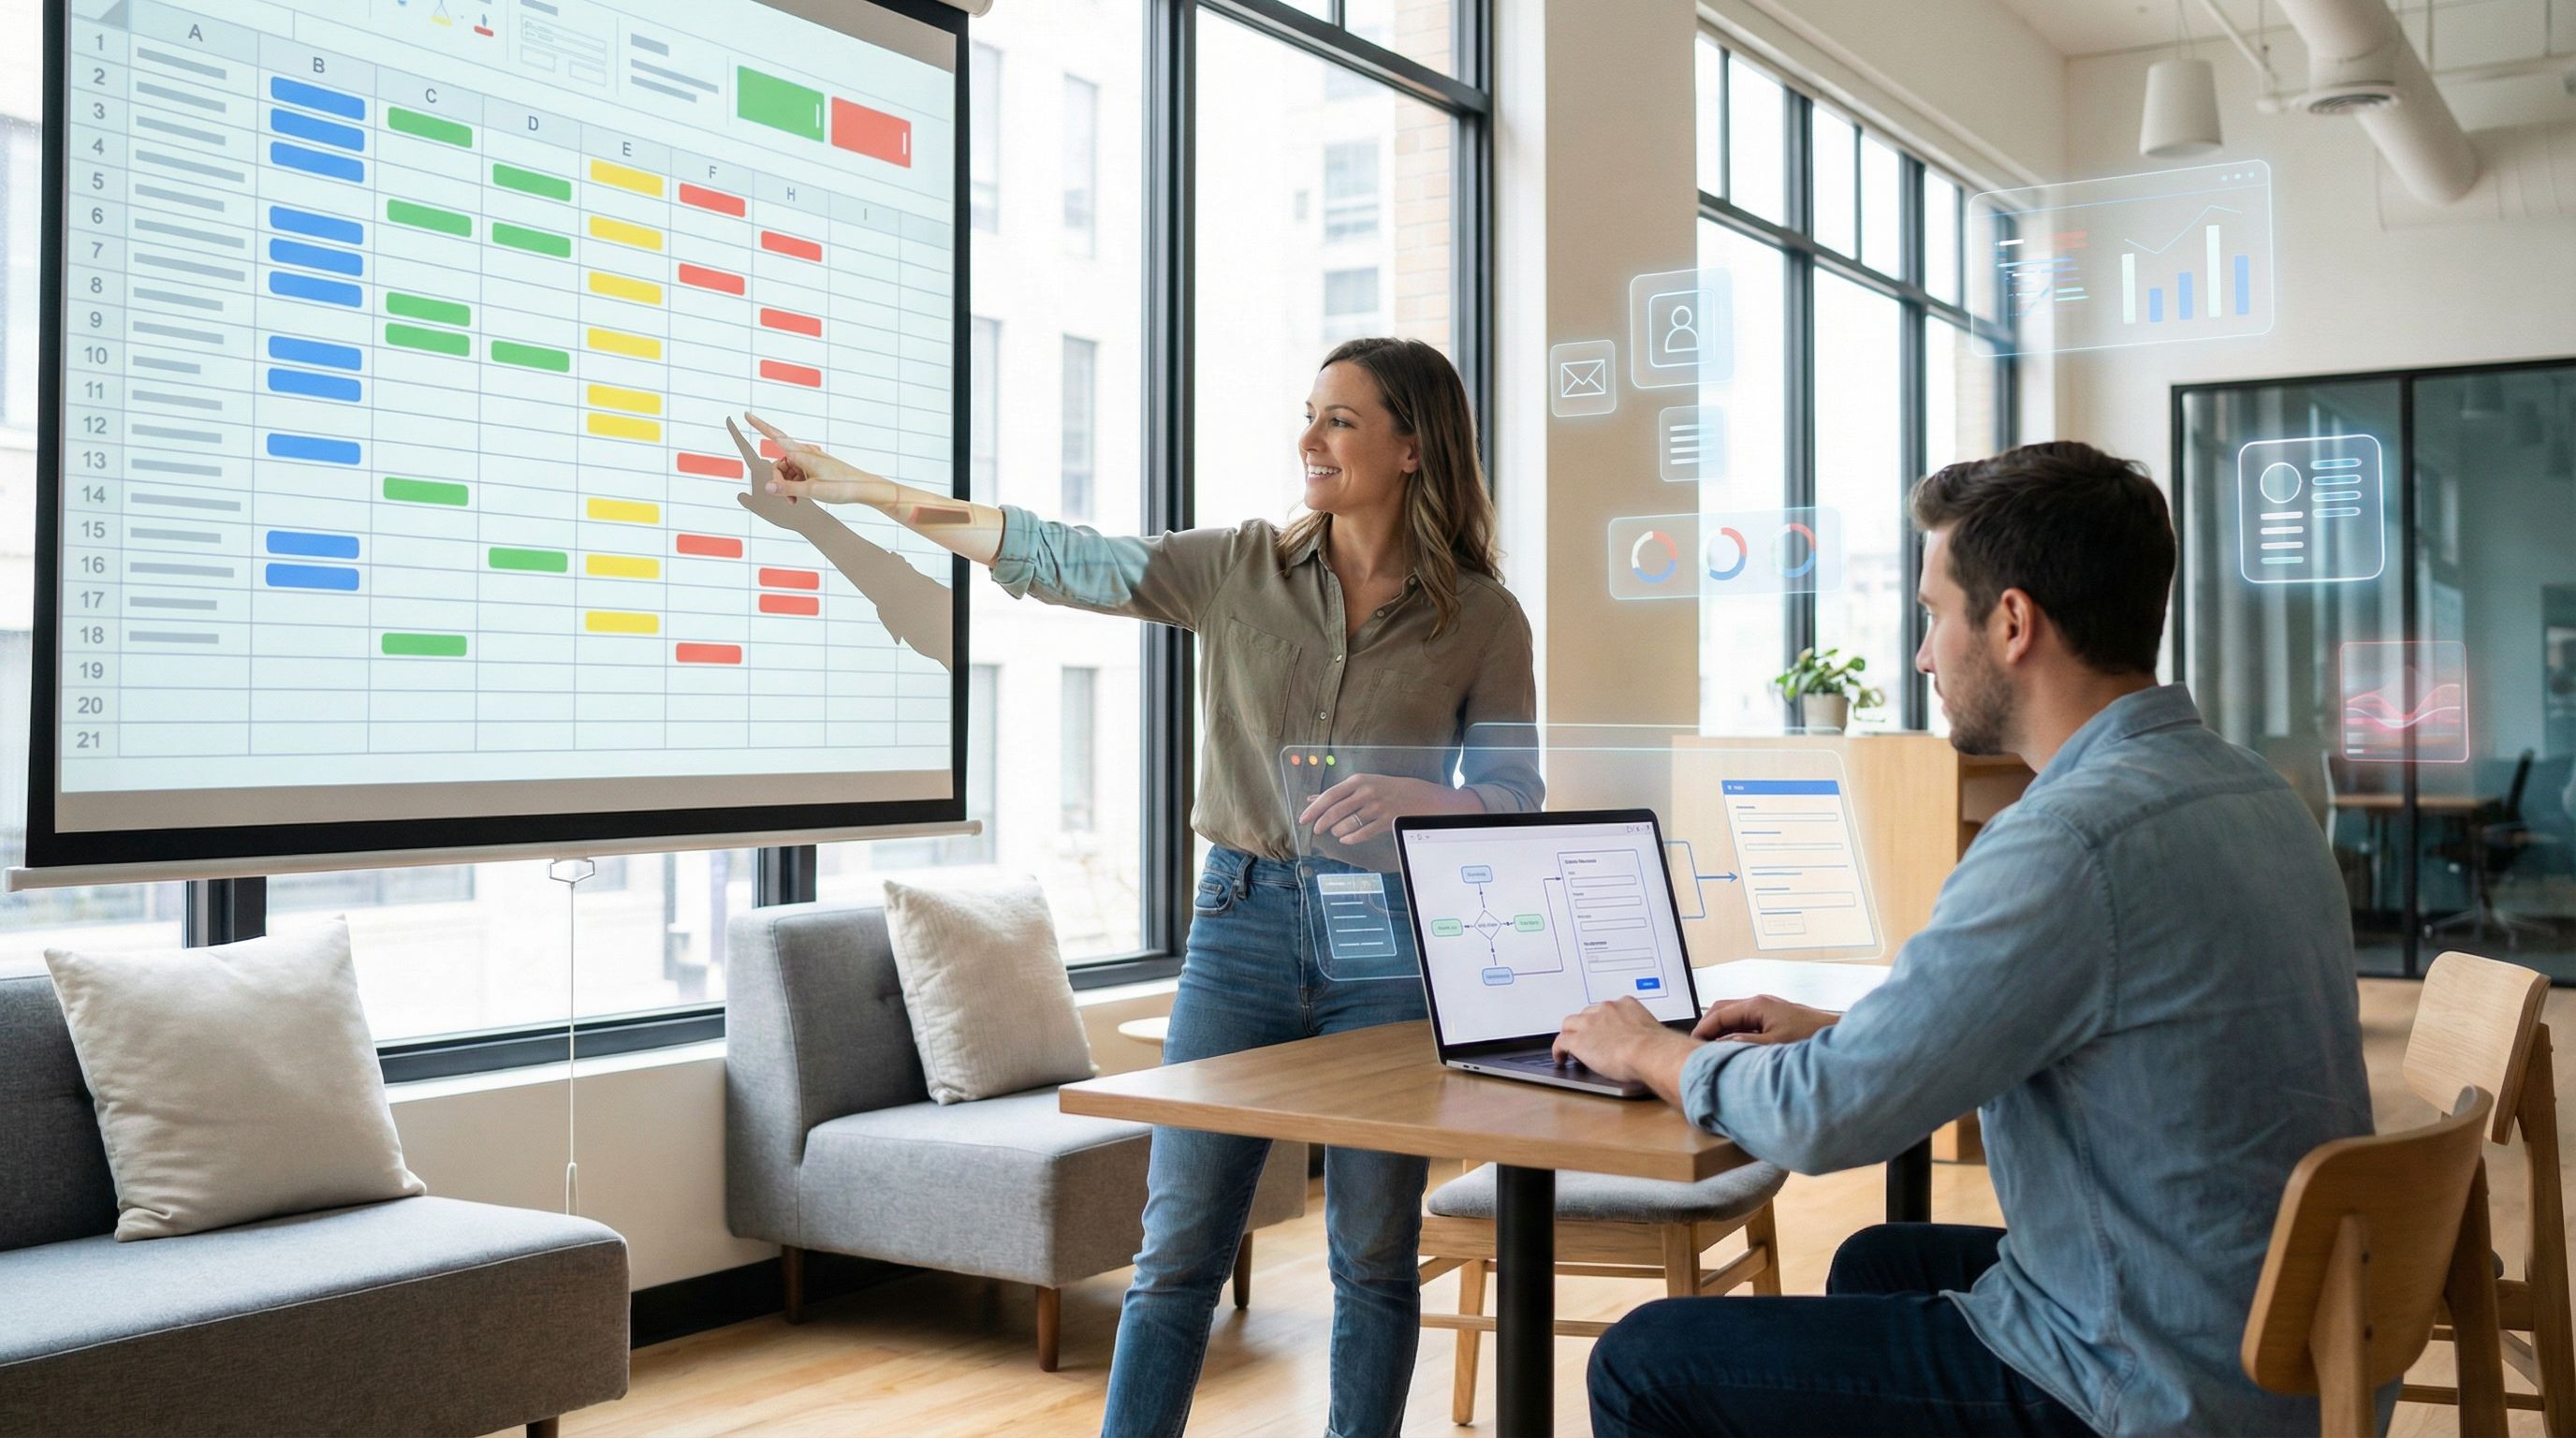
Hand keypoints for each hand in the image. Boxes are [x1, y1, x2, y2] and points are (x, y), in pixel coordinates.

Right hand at [742, 412, 896, 505]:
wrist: (864, 488)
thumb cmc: (841, 486)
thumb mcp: (811, 490)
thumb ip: (787, 489)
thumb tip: (767, 487)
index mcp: (802, 454)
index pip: (775, 436)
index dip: (759, 425)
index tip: (746, 414)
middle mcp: (805, 454)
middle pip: (779, 462)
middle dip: (778, 480)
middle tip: (788, 499)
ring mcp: (811, 461)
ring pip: (789, 470)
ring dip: (787, 485)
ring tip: (797, 500)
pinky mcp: (817, 468)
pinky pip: (798, 474)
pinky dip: (796, 484)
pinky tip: (802, 496)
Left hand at [1298, 773, 1460, 844]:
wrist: (1419, 796)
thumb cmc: (1386, 789)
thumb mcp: (1362, 785)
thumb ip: (1337, 793)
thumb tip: (1312, 799)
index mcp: (1359, 781)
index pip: (1330, 795)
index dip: (1315, 809)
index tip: (1303, 819)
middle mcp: (1366, 792)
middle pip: (1336, 810)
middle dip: (1322, 822)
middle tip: (1316, 830)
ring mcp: (1377, 807)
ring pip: (1348, 823)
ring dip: (1338, 830)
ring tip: (1336, 832)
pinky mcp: (1386, 820)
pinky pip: (1363, 833)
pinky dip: (1351, 838)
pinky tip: (1346, 839)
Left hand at [1552, 997, 1678, 1080]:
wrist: (1650, 1053)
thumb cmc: (1657, 1048)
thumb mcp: (1652, 1032)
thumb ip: (1644, 1033)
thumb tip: (1646, 1044)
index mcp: (1625, 1005)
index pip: (1607, 1009)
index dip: (1602, 1021)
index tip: (1604, 1030)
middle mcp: (1606, 1009)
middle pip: (1586, 1014)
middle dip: (1586, 1026)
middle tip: (1588, 1039)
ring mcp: (1590, 1023)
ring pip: (1570, 1024)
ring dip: (1571, 1035)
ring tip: (1571, 1048)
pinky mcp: (1579, 1041)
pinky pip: (1561, 1042)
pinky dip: (1559, 1050)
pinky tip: (1561, 1058)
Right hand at [1693, 995, 1836, 1045]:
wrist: (1836, 1033)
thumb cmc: (1810, 1036)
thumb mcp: (1774, 1045)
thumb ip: (1745, 1043)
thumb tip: (1720, 1045)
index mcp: (1756, 1005)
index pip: (1718, 1013)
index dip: (1702, 1029)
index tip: (1692, 1045)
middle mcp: (1759, 1003)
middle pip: (1722, 1009)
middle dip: (1707, 1026)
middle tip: (1698, 1046)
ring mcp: (1766, 1009)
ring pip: (1733, 1015)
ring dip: (1720, 1030)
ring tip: (1713, 1050)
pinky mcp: (1772, 1017)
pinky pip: (1745, 1021)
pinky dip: (1733, 1032)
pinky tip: (1734, 1048)